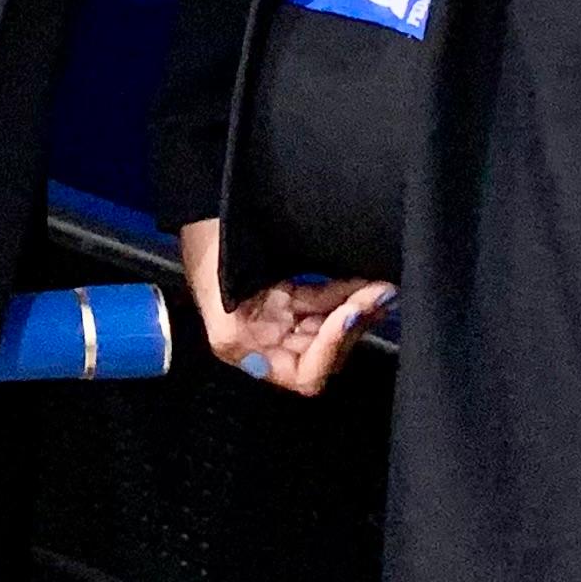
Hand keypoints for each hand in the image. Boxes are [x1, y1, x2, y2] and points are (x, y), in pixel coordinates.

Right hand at [177, 218, 389, 396]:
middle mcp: (268, 341)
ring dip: (358, 308)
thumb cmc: (205, 249)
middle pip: (324, 351)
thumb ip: (254, 326)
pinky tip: (366, 281)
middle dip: (353, 325)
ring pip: (330, 326)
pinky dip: (346, 293)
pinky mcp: (288, 296)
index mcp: (245, 348)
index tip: (347, 314)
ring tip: (380, 287)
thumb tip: (309, 346)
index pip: (305, 374)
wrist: (200, 207)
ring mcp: (280, 318)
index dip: (330, 351)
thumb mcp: (222, 290)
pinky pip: (324, 303)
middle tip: (377, 293)